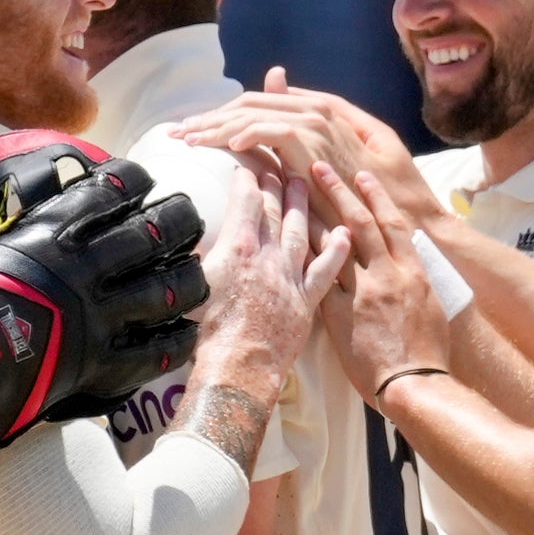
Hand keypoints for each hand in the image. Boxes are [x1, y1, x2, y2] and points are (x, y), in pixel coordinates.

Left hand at [178, 72, 438, 222]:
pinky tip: (220, 145)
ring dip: (215, 124)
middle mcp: (314, 112)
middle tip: (178, 133)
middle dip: (209, 117)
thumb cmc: (368, 197)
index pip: (257, 105)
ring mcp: (315, 124)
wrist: (400, 211)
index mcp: (316, 115)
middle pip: (248, 104)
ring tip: (188, 139)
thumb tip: (266, 155)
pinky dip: (243, 133)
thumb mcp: (330, 176)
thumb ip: (303, 154)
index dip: (223, 116)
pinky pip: (269, 130)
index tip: (195, 132)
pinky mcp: (314, 142)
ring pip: (252, 112)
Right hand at [194, 166, 349, 374]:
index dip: (245, 180)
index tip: (245, 167)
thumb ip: (196, 259)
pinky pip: (326, 271)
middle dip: (274, 183)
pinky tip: (344, 233)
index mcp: (237, 248)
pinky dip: (336, 250)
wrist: (239, 369)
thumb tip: (189, 243)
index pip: (245, 201)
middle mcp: (267, 257)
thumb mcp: (192, 286)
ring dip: (302, 204)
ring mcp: (290, 278)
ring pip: (300, 231)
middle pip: (274, 210)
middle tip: (276, 165)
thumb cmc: (208, 333)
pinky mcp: (306, 301)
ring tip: (303, 182)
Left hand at [307, 160, 449, 401]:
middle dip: (338, 191)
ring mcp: (362, 293)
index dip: (376, 196)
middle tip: (317, 166)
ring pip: (334, 245)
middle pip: (360, 223)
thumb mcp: (430, 308)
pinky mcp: (340, 315)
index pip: (392, 223)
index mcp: (412, 271)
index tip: (361, 175)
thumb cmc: (427, 352)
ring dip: (313, 215)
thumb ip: (414, 282)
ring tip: (295, 194)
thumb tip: (408, 268)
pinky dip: (304, 258)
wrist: (414, 383)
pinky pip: (318, 280)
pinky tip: (287, 240)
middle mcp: (387, 275)